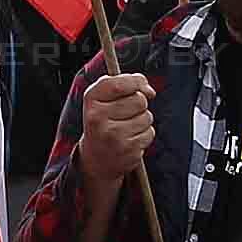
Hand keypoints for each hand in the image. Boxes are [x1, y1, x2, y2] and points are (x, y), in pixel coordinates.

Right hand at [75, 65, 159, 194]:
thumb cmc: (103, 123)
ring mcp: (113, 137)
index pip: (120, 83)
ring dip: (142, 121)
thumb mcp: (102, 99)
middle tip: (128, 113)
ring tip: (128, 128)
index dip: (137, 82)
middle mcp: (99, 118)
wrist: (96, 159)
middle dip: (140, 104)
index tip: (144, 87)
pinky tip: (131, 139)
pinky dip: (145, 135)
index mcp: (91, 100)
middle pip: (139, 100)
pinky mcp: (128, 151)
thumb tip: (149, 90)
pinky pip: (149, 133)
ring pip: (147, 117)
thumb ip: (122, 84)